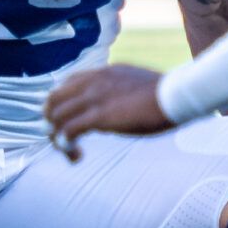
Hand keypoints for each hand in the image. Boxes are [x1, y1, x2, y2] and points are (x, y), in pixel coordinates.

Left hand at [43, 64, 172, 161]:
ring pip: (56, 117)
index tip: (70, 121)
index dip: (62, 104)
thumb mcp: (135, 84)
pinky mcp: (99, 116)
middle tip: (62, 139)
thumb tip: (115, 107)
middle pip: (52, 99)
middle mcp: (92, 82)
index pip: (66, 83)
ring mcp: (94, 98)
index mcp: (102, 72)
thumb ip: (119, 90)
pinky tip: (76, 155)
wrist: (177, 94)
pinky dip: (66, 145)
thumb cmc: (165, 94)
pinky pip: (68, 131)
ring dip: (57, 138)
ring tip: (70, 152)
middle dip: (51, 120)